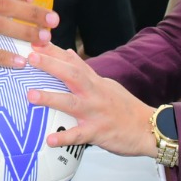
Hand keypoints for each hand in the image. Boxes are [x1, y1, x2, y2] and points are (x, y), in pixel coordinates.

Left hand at [25, 43, 157, 158]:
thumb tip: (69, 54)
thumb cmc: (126, 108)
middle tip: (30, 56)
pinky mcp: (99, 132)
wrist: (149, 129)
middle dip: (51, 64)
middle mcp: (95, 93)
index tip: (35, 40)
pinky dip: (65, 137)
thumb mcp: (106, 84)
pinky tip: (50, 140)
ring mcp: (97, 112)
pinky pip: (80, 135)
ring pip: (72, 103)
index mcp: (96, 81)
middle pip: (72, 75)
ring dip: (51, 98)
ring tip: (31, 95)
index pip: (73, 61)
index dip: (54, 50)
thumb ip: (86, 71)